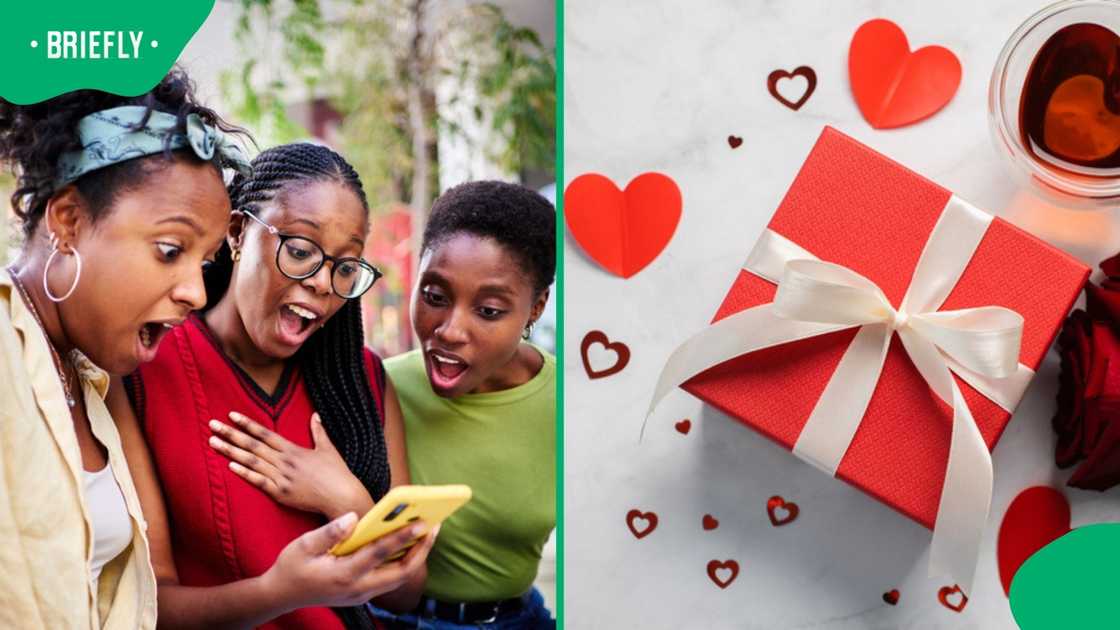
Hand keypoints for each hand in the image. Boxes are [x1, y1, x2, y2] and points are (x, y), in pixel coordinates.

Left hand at [208, 411, 371, 518]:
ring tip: (213, 442)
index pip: (265, 433)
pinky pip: (259, 481)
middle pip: (252, 445)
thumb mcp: (328, 448)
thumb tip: (316, 415)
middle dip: (231, 434)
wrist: (342, 496)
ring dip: (231, 451)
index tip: (231, 415)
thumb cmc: (337, 473)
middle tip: (212, 424)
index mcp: (294, 449)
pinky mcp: (281, 493)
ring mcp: (282, 477)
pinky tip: (230, 465)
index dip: (247, 424)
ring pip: (251, 461)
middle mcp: (285, 461)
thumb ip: (319, 431)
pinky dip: (245, 473)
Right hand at [263, 512, 435, 609]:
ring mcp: (362, 594)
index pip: (380, 554)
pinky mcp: (363, 593)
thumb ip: (329, 532)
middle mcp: (358, 589)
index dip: (403, 537)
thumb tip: (355, 517)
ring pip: (399, 577)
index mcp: (344, 575)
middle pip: (402, 573)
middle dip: (422, 550)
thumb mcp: (302, 545)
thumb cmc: (292, 567)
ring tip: (428, 531)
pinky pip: (391, 578)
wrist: (281, 595)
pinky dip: (404, 561)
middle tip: (435, 525)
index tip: (422, 523)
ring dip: (416, 556)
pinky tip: (410, 542)